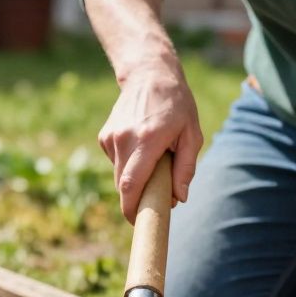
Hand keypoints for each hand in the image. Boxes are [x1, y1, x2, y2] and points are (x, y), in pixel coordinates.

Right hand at [98, 61, 202, 221]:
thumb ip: (185, 168)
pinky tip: (140, 147)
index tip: (136, 222)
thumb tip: (178, 199)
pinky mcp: (104, 136)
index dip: (131, 208)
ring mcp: (111, 137)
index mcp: (147, 139)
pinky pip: (115, 162)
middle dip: (135, 198)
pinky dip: (128, 164)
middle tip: (154, 198)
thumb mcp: (192, 134)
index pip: (131, 184)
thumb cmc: (177, 105)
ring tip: (152, 161)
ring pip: (118, 175)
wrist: (149, 74)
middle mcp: (124, 139)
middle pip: (123, 185)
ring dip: (133, 180)